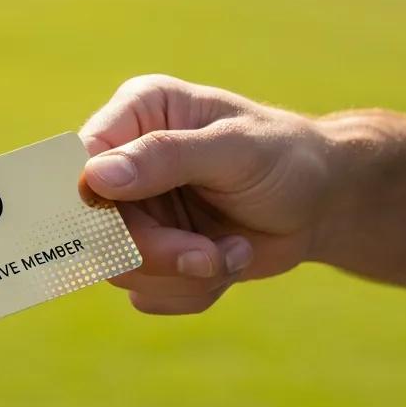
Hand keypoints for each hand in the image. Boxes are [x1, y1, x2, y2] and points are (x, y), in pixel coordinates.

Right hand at [80, 75, 331, 314]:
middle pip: (95, 224)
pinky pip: (147, 293)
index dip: (92, 200)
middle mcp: (125, 160)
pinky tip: (228, 260)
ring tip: (232, 253)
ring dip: (181, 275)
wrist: (323, 203)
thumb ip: (165, 158)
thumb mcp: (233, 149)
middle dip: (153, 252)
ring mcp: (136, 211)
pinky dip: (191, 291)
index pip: (82, 157)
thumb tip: (94, 177)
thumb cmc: (284, 156)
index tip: (126, 229)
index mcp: (137, 113)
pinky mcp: (152, 254)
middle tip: (205, 257)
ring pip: (119, 266)